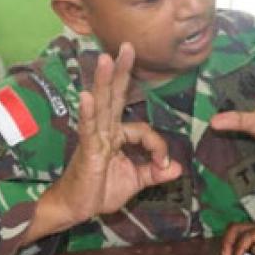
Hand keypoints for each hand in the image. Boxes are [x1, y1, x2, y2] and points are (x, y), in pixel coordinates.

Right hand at [36, 45, 182, 231]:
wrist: (76, 208)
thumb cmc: (100, 191)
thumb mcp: (136, 181)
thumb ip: (155, 173)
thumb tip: (177, 169)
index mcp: (117, 135)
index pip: (144, 130)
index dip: (159, 147)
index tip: (164, 166)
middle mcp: (105, 130)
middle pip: (116, 96)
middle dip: (122, 71)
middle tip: (128, 46)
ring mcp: (94, 138)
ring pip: (102, 105)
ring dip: (104, 81)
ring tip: (105, 58)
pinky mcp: (86, 149)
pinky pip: (88, 128)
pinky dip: (88, 112)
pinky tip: (87, 96)